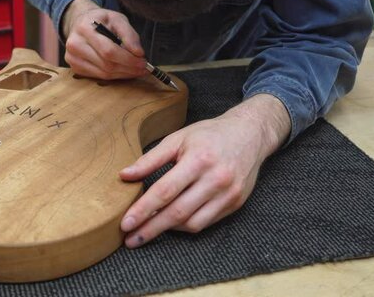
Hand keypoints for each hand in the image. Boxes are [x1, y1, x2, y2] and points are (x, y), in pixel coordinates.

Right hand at [62, 0, 147, 79]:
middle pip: (107, 64)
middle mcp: (74, 44)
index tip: (143, 61)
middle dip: (128, 68)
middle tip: (143, 68)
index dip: (128, 59)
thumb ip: (129, 34)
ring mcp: (72, 58)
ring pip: (104, 73)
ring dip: (123, 74)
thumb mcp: (117, 19)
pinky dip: (114, 76)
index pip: (108, 50)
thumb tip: (138, 53)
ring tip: (135, 70)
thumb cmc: (101, 21)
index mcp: (85, 28)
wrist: (81, 22)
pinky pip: (99, 76)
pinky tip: (123, 71)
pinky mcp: (75, 67)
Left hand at [119, 94, 290, 247]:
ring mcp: (228, 194)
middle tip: (130, 239)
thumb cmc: (209, 135)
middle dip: (151, 229)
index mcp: (198, 160)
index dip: (143, 210)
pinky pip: (206, 222)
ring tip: (148, 230)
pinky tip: (171, 223)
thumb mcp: (177, 138)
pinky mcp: (235, 203)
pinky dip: (186, 225)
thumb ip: (150, 159)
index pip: (165, 191)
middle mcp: (216, 179)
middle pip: (177, 212)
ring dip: (168, 229)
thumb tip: (124, 176)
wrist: (250, 134)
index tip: (126, 223)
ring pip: (192, 223)